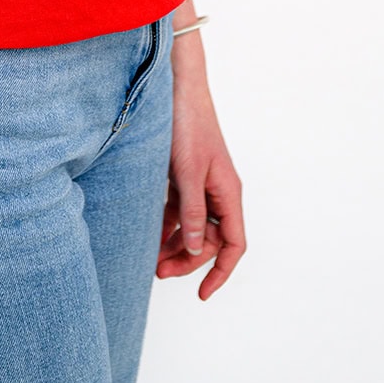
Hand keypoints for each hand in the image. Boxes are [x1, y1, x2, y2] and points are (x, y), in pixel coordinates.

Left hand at [157, 67, 245, 299]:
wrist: (176, 88)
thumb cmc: (187, 125)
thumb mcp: (188, 173)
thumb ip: (193, 212)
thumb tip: (195, 247)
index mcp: (228, 193)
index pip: (234, 244)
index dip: (220, 272)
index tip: (202, 293)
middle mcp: (218, 191)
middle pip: (210, 240)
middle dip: (187, 260)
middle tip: (158, 272)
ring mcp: (201, 184)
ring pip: (193, 227)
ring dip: (174, 244)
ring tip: (150, 258)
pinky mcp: (184, 175)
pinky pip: (179, 210)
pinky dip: (167, 224)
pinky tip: (150, 233)